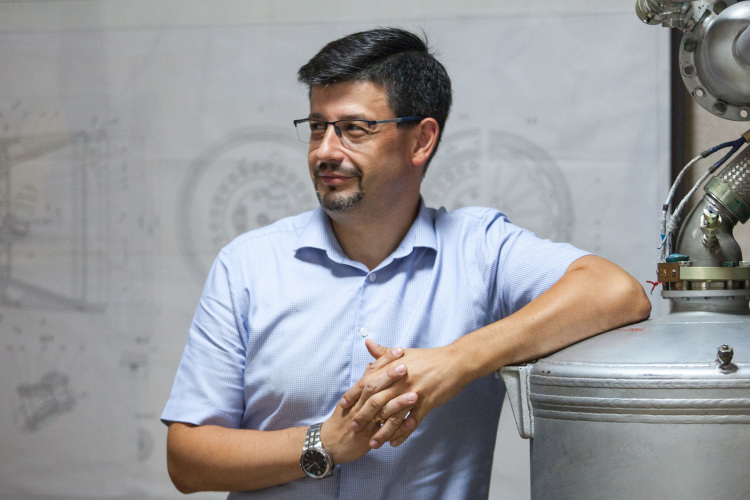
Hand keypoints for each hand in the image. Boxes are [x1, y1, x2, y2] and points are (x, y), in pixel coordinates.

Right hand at [319, 344, 416, 463]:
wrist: (329, 444)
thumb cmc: (343, 419)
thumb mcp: (351, 399)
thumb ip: (364, 382)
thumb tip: (372, 364)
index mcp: (357, 393)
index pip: (371, 372)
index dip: (384, 361)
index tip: (399, 350)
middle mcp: (359, 405)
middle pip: (374, 387)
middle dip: (389, 377)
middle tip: (405, 366)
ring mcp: (364, 421)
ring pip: (381, 410)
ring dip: (398, 402)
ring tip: (415, 394)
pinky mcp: (369, 438)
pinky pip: (385, 432)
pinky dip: (399, 428)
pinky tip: (412, 421)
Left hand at [340, 339, 469, 448]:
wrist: (454, 362)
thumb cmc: (429, 358)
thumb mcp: (404, 353)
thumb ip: (383, 352)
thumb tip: (367, 343)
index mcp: (392, 368)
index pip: (367, 383)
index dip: (354, 394)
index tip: (343, 406)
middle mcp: (400, 381)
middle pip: (376, 401)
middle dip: (363, 416)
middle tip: (354, 428)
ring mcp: (413, 393)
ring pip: (392, 416)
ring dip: (381, 431)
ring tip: (372, 443)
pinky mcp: (426, 404)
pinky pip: (411, 422)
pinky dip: (402, 434)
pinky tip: (394, 443)